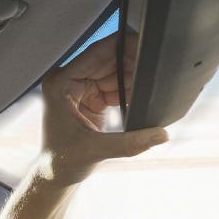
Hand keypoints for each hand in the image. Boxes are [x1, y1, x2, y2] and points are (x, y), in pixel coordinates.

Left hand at [40, 32, 168, 185]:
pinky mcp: (92, 96)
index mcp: (61, 82)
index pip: (98, 52)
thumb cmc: (62, 160)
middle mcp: (69, 78)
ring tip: (154, 86)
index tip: (149, 44)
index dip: (126, 45)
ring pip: (117, 71)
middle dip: (135, 63)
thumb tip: (161, 135)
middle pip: (110, 58)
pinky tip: (144, 96)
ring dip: (136, 77)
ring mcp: (81, 86)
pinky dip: (133, 90)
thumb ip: (130, 142)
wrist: (57, 174)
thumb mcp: (96, 150)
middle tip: (160, 69)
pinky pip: (118, 84)